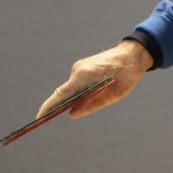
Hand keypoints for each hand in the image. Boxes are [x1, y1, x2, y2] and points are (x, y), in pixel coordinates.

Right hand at [36, 40, 152, 119]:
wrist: (133, 54)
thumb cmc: (126, 74)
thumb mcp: (114, 93)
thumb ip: (93, 104)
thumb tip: (72, 113)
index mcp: (84, 76)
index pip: (61, 94)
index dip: (49, 107)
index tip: (39, 118)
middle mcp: (78, 70)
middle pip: (63, 91)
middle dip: (57, 105)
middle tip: (49, 119)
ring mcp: (80, 67)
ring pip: (71, 87)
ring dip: (73, 98)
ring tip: (72, 109)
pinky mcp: (83, 66)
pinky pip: (77, 82)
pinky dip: (78, 91)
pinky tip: (85, 97)